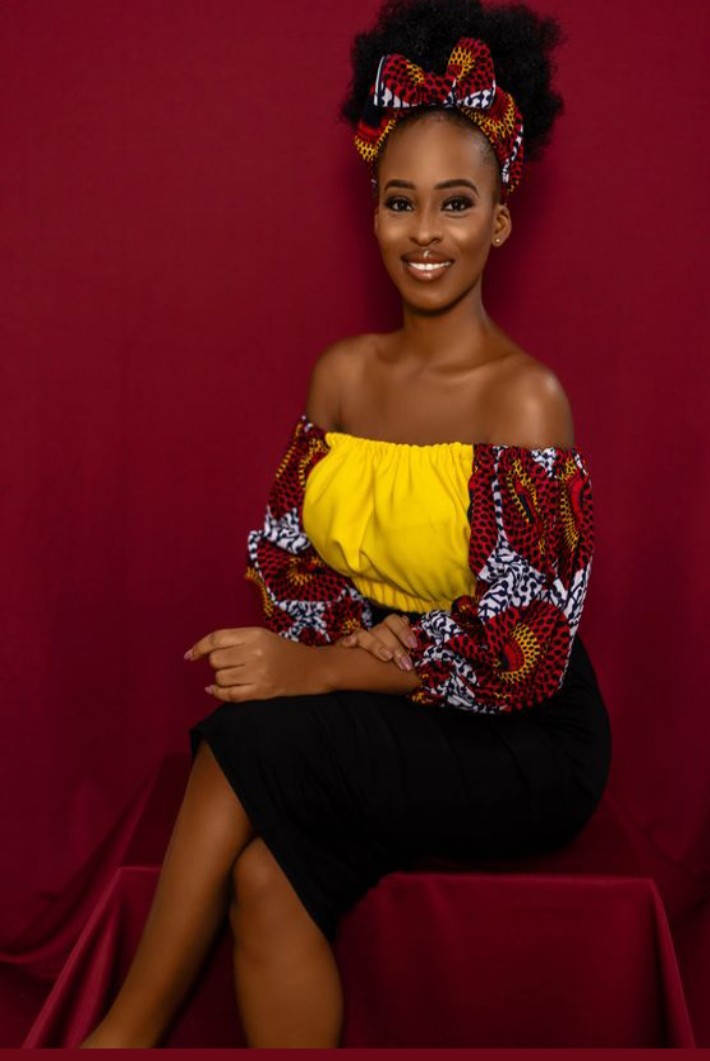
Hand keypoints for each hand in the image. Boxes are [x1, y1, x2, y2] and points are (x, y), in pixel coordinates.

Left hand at [184, 626, 326, 701]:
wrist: (312, 668)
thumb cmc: (283, 650)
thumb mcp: (262, 636)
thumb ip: (235, 640)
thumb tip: (200, 652)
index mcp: (255, 634)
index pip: (217, 639)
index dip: (200, 647)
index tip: (190, 655)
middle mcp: (255, 652)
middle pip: (216, 660)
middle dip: (216, 663)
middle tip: (229, 664)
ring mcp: (259, 673)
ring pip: (221, 677)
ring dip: (221, 678)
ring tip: (234, 675)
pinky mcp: (261, 691)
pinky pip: (230, 694)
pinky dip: (218, 693)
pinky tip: (215, 689)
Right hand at [335, 614, 417, 670]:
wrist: (354, 680)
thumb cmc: (385, 677)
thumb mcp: (405, 672)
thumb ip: (413, 658)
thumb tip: (424, 650)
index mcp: (388, 635)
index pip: (395, 621)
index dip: (404, 630)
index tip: (413, 646)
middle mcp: (373, 634)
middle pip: (382, 628)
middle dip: (396, 646)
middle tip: (405, 664)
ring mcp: (358, 641)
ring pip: (365, 634)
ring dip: (377, 646)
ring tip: (387, 658)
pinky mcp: (344, 649)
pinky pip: (345, 641)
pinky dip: (348, 641)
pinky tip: (350, 645)